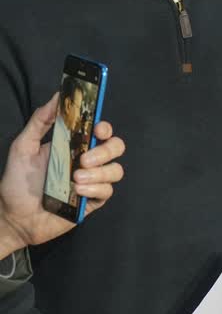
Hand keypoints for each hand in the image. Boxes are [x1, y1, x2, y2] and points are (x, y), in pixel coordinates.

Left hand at [0, 94, 124, 254]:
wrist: (13, 216)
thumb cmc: (18, 182)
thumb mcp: (23, 146)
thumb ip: (40, 121)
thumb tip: (57, 96)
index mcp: (75, 145)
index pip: (102, 131)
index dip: (105, 127)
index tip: (97, 129)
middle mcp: (88, 161)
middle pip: (116, 147)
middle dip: (106, 150)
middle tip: (84, 159)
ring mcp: (93, 181)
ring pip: (116, 170)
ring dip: (99, 173)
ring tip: (75, 179)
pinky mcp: (93, 202)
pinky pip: (107, 192)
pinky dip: (95, 189)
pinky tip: (78, 191)